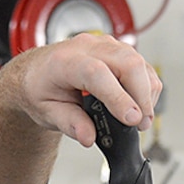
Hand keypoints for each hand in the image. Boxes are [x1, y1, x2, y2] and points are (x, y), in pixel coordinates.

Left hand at [0, 35, 160, 183]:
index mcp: (65, 62)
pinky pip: (141, 64)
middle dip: (141, 96)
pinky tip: (139, 105)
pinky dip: (146, 86)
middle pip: (128, 63)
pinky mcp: (118, 51)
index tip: (131, 119)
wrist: (36, 72)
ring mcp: (105, 45)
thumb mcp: (46, 111)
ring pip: (139, 62)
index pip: (97, 74)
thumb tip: (88, 137)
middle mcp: (88, 48)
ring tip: (141, 119)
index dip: (118, 97)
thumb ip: (69, 124)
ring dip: (147, 92)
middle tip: (141, 124)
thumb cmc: (40, 88)